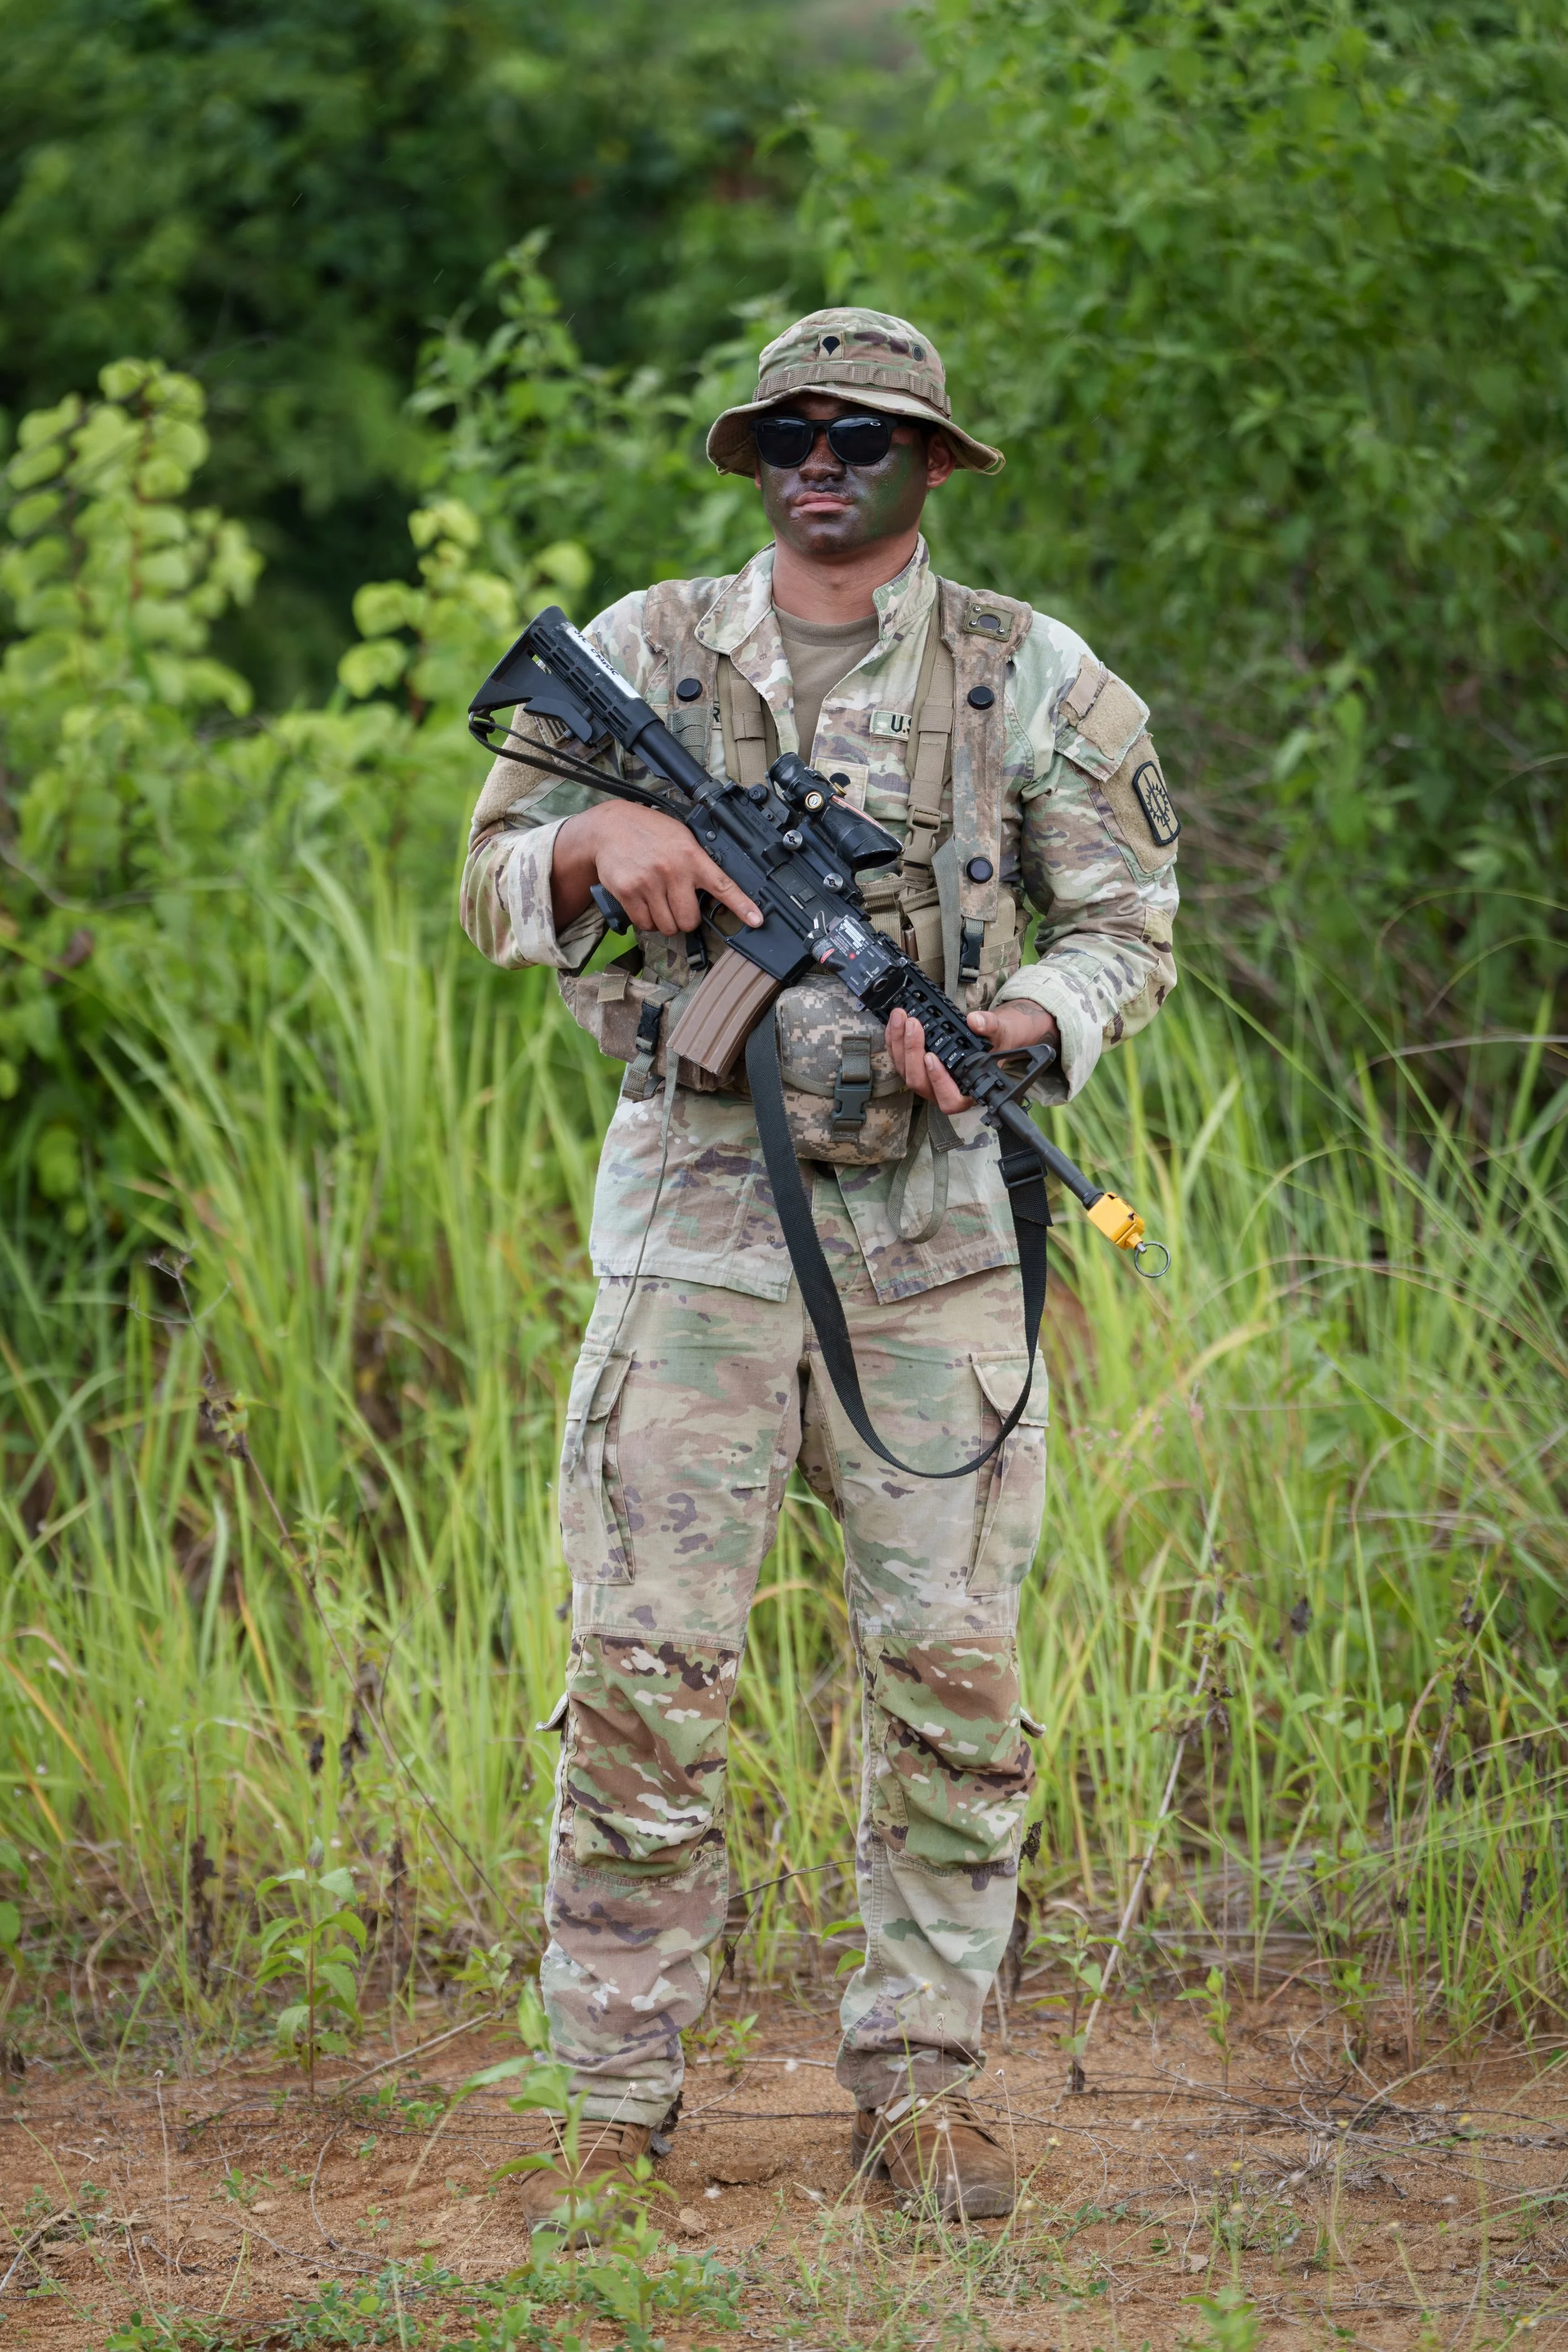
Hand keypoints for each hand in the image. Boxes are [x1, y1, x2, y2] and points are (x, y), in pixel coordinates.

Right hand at [551, 802, 762, 937]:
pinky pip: (644, 924)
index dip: (741, 905)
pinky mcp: (627, 892)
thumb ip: (698, 861)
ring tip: (659, 902)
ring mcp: (648, 883)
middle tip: (678, 906)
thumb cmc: (650, 833)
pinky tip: (645, 904)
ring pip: (667, 926)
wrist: (610, 827)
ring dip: (665, 922)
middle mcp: (672, 871)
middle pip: (689, 920)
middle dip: (686, 919)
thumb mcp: (681, 837)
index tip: (756, 920)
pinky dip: (646, 921)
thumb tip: (717, 891)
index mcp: (691, 856)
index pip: (722, 885)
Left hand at [885, 1001, 1059, 1112]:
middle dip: (912, 1052)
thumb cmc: (994, 1043)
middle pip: (919, 1082)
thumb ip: (990, 1027)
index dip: (938, 1081)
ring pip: (905, 1071)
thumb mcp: (999, 1032)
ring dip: (899, 1043)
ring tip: (901, 1017)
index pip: (949, 1099)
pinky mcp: (915, 1068)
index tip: (932, 1058)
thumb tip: (976, 1021)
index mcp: (968, 1092)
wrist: (987, 1037)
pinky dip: (894, 1041)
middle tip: (913, 1025)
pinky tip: (895, 1022)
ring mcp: (927, 1081)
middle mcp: (943, 1091)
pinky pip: (899, 1060)